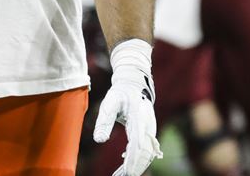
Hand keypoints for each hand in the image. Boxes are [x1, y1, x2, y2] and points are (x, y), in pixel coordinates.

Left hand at [93, 40, 162, 175]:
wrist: (135, 84)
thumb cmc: (120, 93)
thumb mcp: (109, 103)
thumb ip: (104, 121)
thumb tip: (99, 140)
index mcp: (139, 118)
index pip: (138, 144)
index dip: (133, 160)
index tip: (126, 172)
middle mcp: (148, 126)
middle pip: (145, 153)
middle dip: (134, 168)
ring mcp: (151, 130)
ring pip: (147, 154)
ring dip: (136, 166)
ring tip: (119, 175)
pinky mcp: (149, 133)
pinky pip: (146, 151)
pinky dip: (137, 161)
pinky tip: (125, 167)